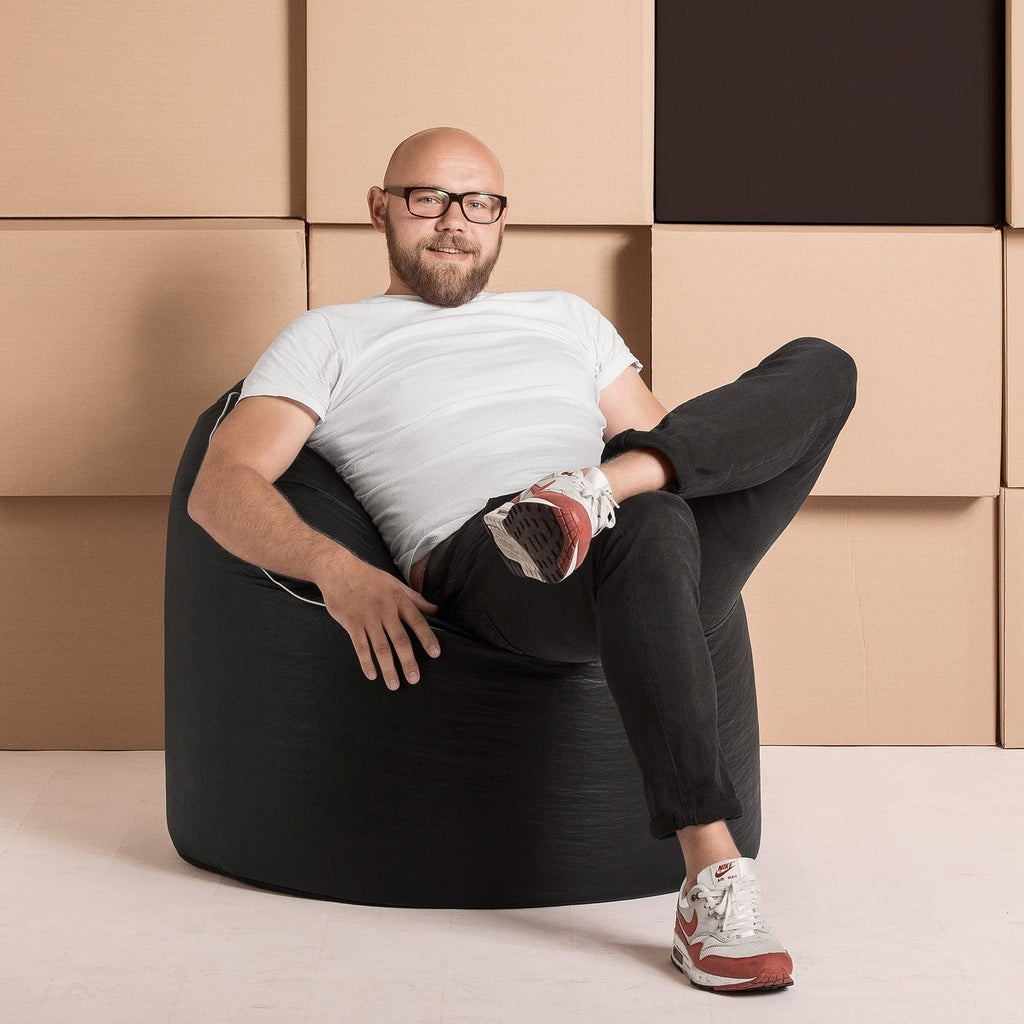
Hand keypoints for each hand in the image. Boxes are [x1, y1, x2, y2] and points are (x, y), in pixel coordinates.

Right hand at [317, 558, 440, 689]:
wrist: (338, 570)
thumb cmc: (368, 577)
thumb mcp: (395, 584)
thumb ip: (415, 598)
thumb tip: (435, 610)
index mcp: (398, 599)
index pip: (417, 621)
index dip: (427, 638)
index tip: (435, 654)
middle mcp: (385, 610)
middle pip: (400, 640)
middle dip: (408, 661)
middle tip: (414, 679)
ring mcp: (367, 617)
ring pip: (380, 647)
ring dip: (388, 668)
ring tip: (394, 684)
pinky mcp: (351, 623)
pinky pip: (360, 646)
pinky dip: (366, 662)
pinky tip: (372, 674)